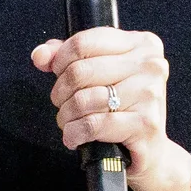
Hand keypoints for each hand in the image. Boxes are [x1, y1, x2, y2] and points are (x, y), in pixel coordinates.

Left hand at [32, 28, 190, 190]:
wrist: (150, 148)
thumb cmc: (123, 107)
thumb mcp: (98, 72)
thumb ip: (66, 56)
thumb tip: (40, 55)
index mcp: (141, 44)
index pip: (84, 42)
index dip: (60, 60)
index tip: (58, 73)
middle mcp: (150, 65)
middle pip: (80, 71)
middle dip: (61, 91)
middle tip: (62, 103)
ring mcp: (149, 94)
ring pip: (84, 99)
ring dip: (66, 115)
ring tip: (69, 121)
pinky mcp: (145, 123)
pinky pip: (93, 124)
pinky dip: (75, 133)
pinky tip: (74, 137)